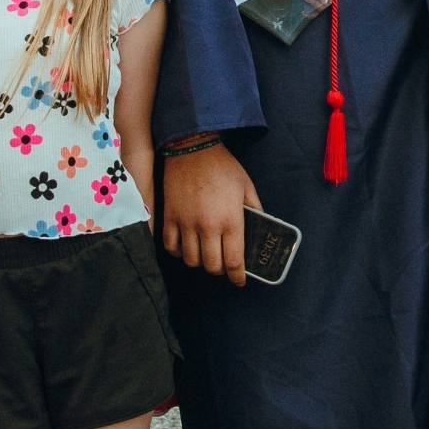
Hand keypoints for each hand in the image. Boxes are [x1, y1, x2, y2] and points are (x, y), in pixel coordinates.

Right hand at [159, 142, 259, 285]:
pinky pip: (170, 247)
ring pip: (191, 260)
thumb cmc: (223, 167)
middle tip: (223, 264)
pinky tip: (186, 246)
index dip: (237, 276)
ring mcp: (186, 223)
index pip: (234, 261)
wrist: (193, 147)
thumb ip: (255, 210)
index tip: (239, 280)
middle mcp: (208, 226)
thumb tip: (259, 229)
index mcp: (231, 220)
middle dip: (220, 270)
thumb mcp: (247, 187)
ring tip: (205, 254)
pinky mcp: (169, 217)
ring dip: (200, 262)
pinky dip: (178, 252)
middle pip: (212, 266)